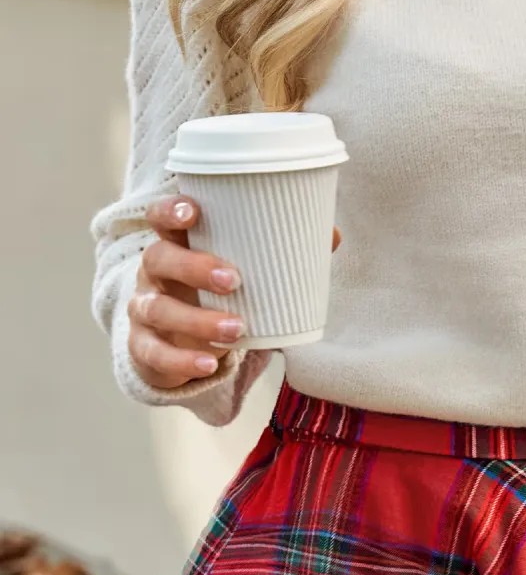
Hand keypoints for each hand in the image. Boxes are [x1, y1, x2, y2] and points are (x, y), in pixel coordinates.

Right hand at [128, 196, 341, 389]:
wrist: (183, 347)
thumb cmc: (216, 297)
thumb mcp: (242, 275)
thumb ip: (281, 255)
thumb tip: (332, 234)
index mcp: (176, 246)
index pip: (161, 218)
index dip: (170, 210)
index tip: (193, 211)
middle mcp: (153, 274)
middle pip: (158, 258)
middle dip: (194, 267)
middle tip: (235, 280)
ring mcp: (145, 310)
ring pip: (158, 309)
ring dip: (198, 319)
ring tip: (237, 329)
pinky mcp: (144, 347)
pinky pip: (156, 353)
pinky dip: (183, 360)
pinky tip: (211, 363)